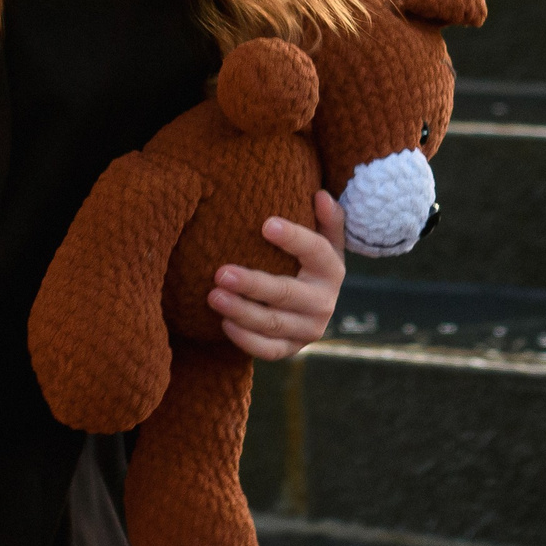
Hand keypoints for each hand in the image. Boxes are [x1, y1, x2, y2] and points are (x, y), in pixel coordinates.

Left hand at [209, 189, 346, 360]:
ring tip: (213, 296)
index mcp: (332, 269)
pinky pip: (269, 350)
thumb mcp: (326, 239)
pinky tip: (223, 323)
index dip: (294, 238)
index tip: (266, 224)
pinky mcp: (293, 349)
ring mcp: (309, 329)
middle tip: (221, 272)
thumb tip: (320, 195)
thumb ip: (327, 218)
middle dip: (253, 284)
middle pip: (287, 293)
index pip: (316, 251)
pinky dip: (246, 340)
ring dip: (242, 311)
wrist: (313, 308)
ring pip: (273, 323)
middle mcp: (324, 302)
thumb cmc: (310, 263)